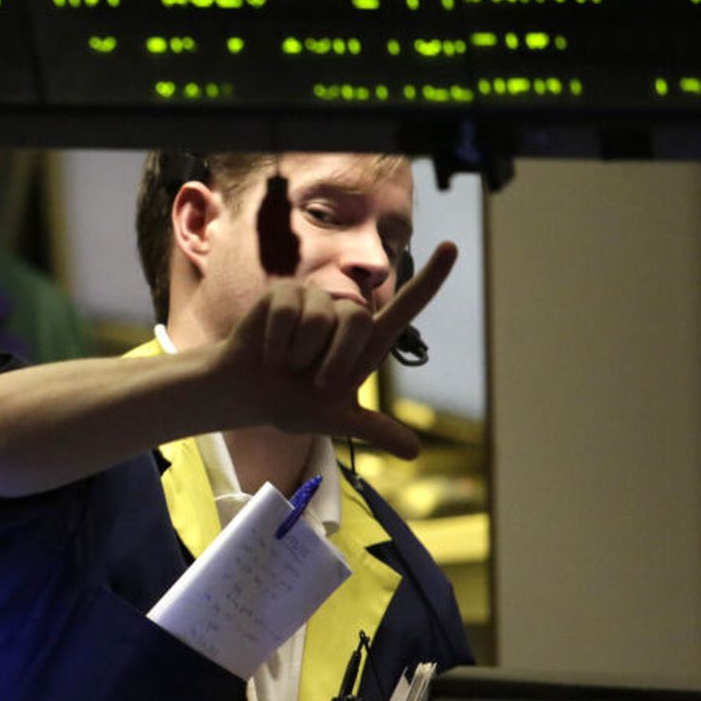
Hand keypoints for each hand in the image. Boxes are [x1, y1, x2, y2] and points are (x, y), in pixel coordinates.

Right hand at [217, 243, 456, 457]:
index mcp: (365, 341)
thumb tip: (415, 453)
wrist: (248, 395)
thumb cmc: (291, 404)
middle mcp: (344, 313)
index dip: (430, 280)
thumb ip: (374, 430)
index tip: (452, 247)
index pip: (406, 308)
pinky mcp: (285, 292)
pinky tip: (269, 349)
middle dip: (335, 359)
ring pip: (321, 319)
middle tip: (313, 380)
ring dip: (301, 352)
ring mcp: (314, 299)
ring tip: (286, 362)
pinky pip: (289, 313)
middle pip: (358, 320)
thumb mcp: (336, 421)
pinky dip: (277, 341)